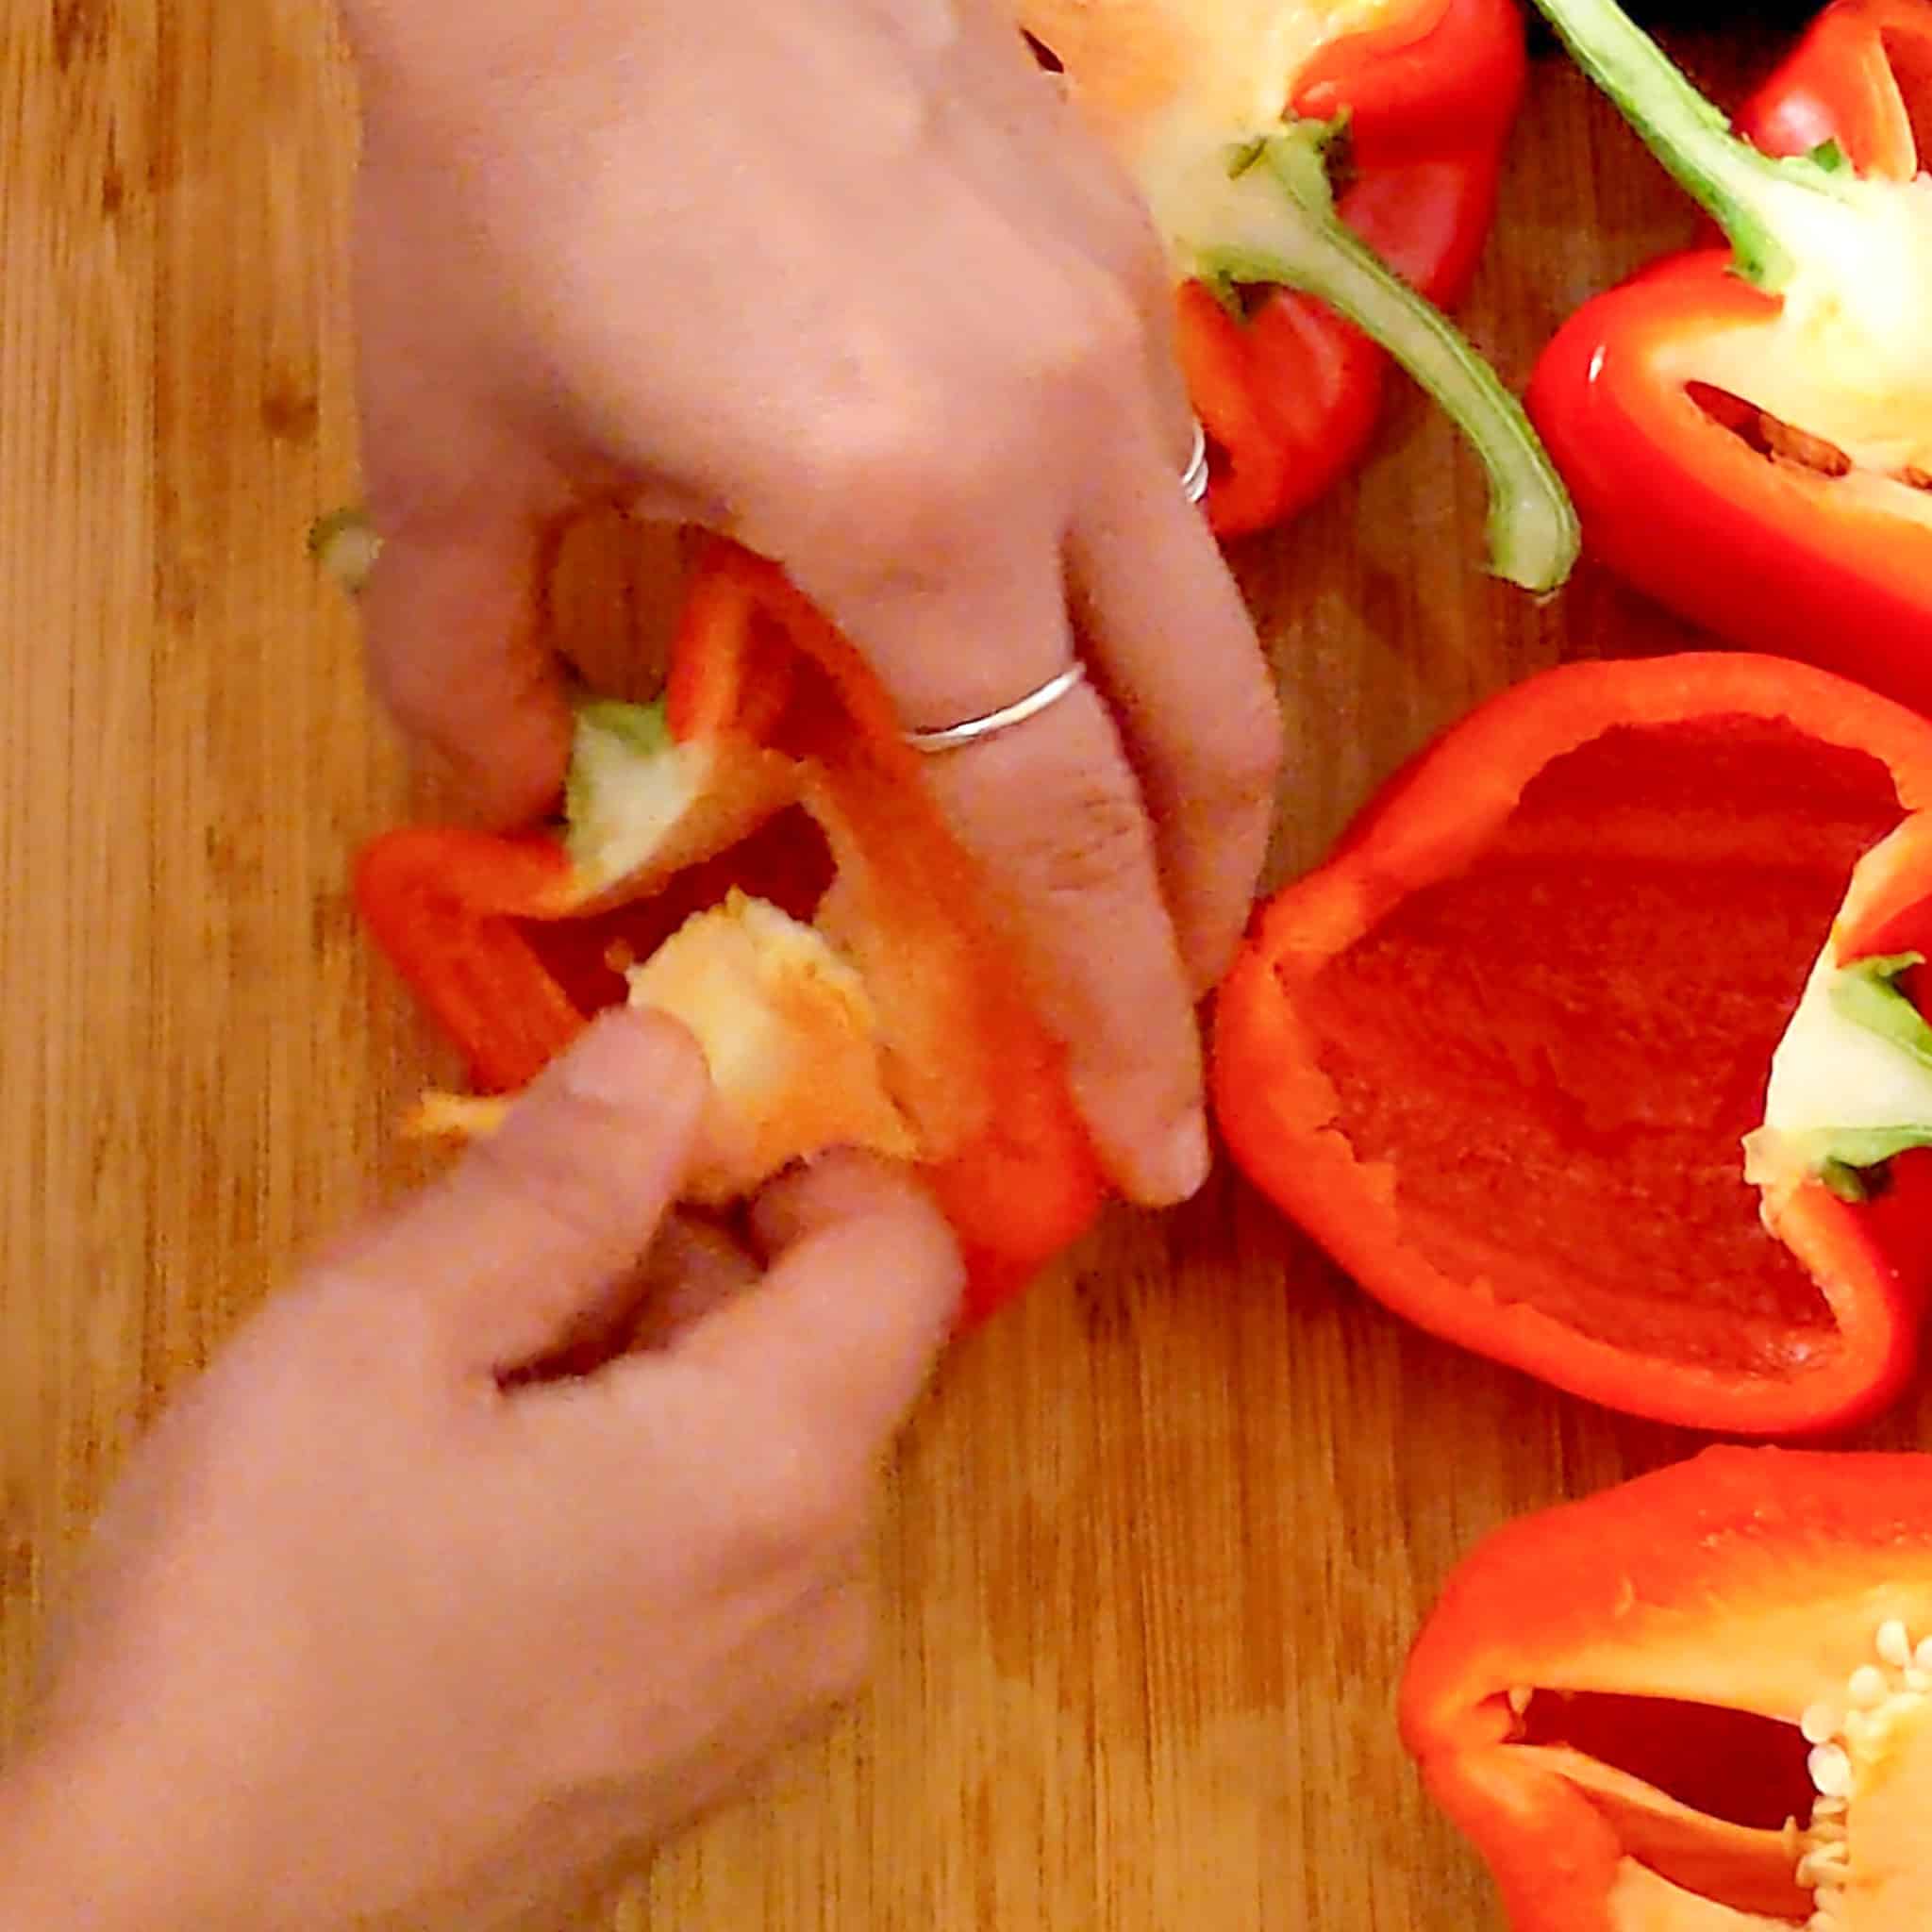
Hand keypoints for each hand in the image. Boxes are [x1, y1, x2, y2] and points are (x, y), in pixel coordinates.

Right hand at [0, 1011, 960, 1929]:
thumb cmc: (257, 1641)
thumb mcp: (380, 1347)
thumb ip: (554, 1180)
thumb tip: (669, 1052)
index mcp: (778, 1477)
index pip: (903, 1248)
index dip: (804, 1154)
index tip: (667, 1130)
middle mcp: (819, 1594)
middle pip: (813, 1341)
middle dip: (668, 1258)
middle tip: (483, 1251)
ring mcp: (763, 1691)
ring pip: (748, 1439)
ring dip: (621, 1362)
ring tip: (439, 1381)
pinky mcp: (691, 1750)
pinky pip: (709, 1546)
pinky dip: (619, 1472)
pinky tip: (458, 1492)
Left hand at [341, 0, 1281, 1206]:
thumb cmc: (512, 164)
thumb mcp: (451, 449)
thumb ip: (462, 671)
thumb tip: (493, 804)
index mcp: (913, 521)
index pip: (1065, 838)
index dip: (1119, 1017)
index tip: (1154, 1151)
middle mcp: (1067, 441)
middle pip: (1213, 742)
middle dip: (1202, 910)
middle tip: (1156, 1007)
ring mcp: (1118, 334)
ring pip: (1208, 610)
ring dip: (1177, 754)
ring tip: (1104, 829)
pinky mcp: (1122, 249)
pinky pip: (1158, 478)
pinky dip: (1120, 594)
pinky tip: (1030, 600)